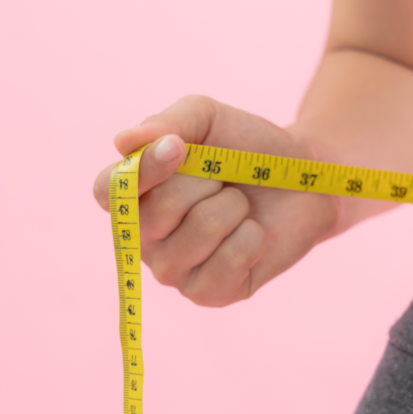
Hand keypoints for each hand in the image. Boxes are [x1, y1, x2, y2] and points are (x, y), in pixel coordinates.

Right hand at [93, 96, 339, 306]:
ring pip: (197, 233)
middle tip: (222, 178)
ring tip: (239, 205)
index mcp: (134, 196)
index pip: (108, 192)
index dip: (142, 172)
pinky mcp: (209, 294)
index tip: (179, 148)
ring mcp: (175, 270)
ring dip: (232, 208)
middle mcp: (145, 238)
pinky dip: (251, 238)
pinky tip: (253, 234)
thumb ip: (166, 123)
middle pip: (155, 212)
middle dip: (203, 183)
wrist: (304, 178)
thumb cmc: (246, 148)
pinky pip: (227, 262)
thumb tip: (123, 143)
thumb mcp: (206, 119)